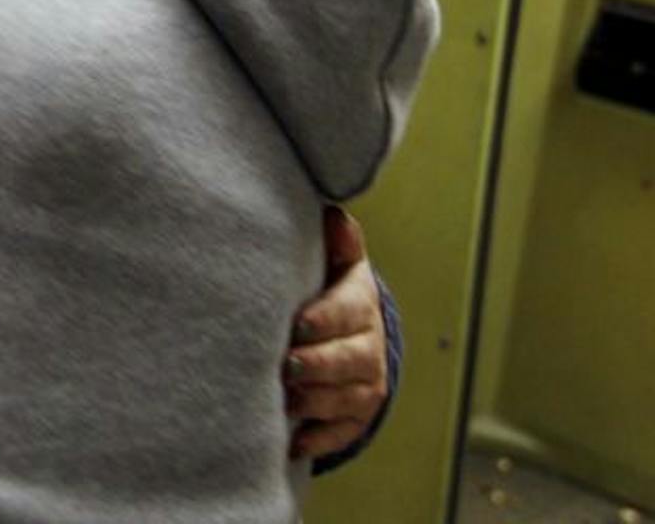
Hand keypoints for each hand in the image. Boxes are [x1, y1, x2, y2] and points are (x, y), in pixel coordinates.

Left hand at [284, 205, 388, 461]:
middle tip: (286, 365)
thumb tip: (334, 214)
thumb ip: (337, 242)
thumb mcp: (336, 264)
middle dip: (318, 364)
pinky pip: (342, 433)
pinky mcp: (356, 418)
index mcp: (360, 304)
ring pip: (347, 399)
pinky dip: (319, 439)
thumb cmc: (329, 292)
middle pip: (350, 360)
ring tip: (285, 399)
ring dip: (315, 402)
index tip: (297, 325)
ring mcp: (365, 385)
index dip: (326, 320)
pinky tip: (294, 441)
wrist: (349, 335)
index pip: (349, 312)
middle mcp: (369, 347)